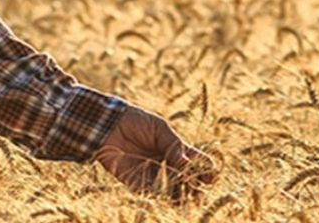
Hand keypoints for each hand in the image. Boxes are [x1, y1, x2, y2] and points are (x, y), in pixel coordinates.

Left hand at [93, 104, 216, 203]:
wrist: (107, 124)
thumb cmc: (135, 120)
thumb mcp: (159, 128)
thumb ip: (173, 145)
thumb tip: (188, 164)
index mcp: (176, 149)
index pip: (198, 163)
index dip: (207, 170)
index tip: (211, 174)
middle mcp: (167, 164)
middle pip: (188, 181)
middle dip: (196, 187)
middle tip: (198, 190)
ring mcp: (153, 175)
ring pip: (172, 191)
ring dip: (181, 196)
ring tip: (187, 197)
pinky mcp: (137, 183)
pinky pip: (152, 194)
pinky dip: (162, 197)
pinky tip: (168, 196)